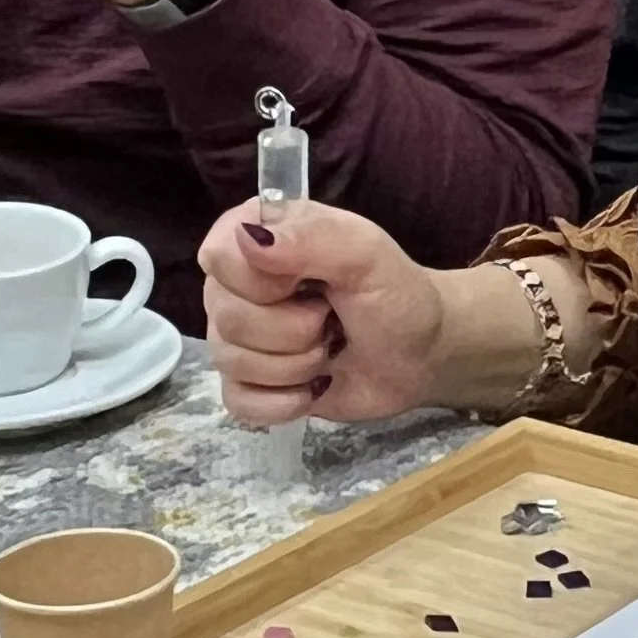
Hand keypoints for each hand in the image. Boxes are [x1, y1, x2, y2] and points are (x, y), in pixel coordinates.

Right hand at [202, 199, 463, 422]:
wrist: (419, 356)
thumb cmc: (395, 296)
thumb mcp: (367, 254)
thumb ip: (312, 237)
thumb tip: (248, 240)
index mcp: (257, 234)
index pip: (218, 257)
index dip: (263, 282)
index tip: (306, 284)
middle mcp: (236, 283)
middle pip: (225, 316)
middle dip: (291, 330)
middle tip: (330, 320)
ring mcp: (238, 336)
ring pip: (232, 362)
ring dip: (295, 365)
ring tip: (328, 347)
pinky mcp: (248, 384)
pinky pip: (238, 402)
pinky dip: (284, 402)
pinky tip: (313, 387)